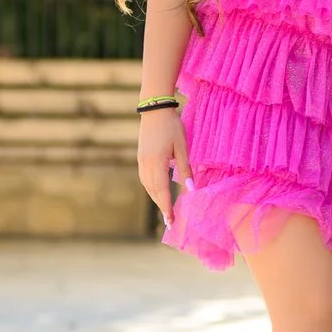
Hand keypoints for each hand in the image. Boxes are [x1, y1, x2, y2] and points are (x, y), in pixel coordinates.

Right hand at [137, 108, 191, 226]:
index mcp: (156, 164)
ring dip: (156, 198)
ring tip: (165, 209)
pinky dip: (152, 188)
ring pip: (147, 186)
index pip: (162, 192)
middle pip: (153, 192)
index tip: (170, 221)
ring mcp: (141, 162)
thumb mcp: (182, 148)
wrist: (155, 110)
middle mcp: (145, 165)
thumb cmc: (172, 127)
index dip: (167, 207)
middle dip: (161, 207)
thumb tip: (191, 189)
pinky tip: (158, 192)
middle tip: (169, 221)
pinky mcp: (140, 158)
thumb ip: (185, 169)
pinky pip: (145, 178)